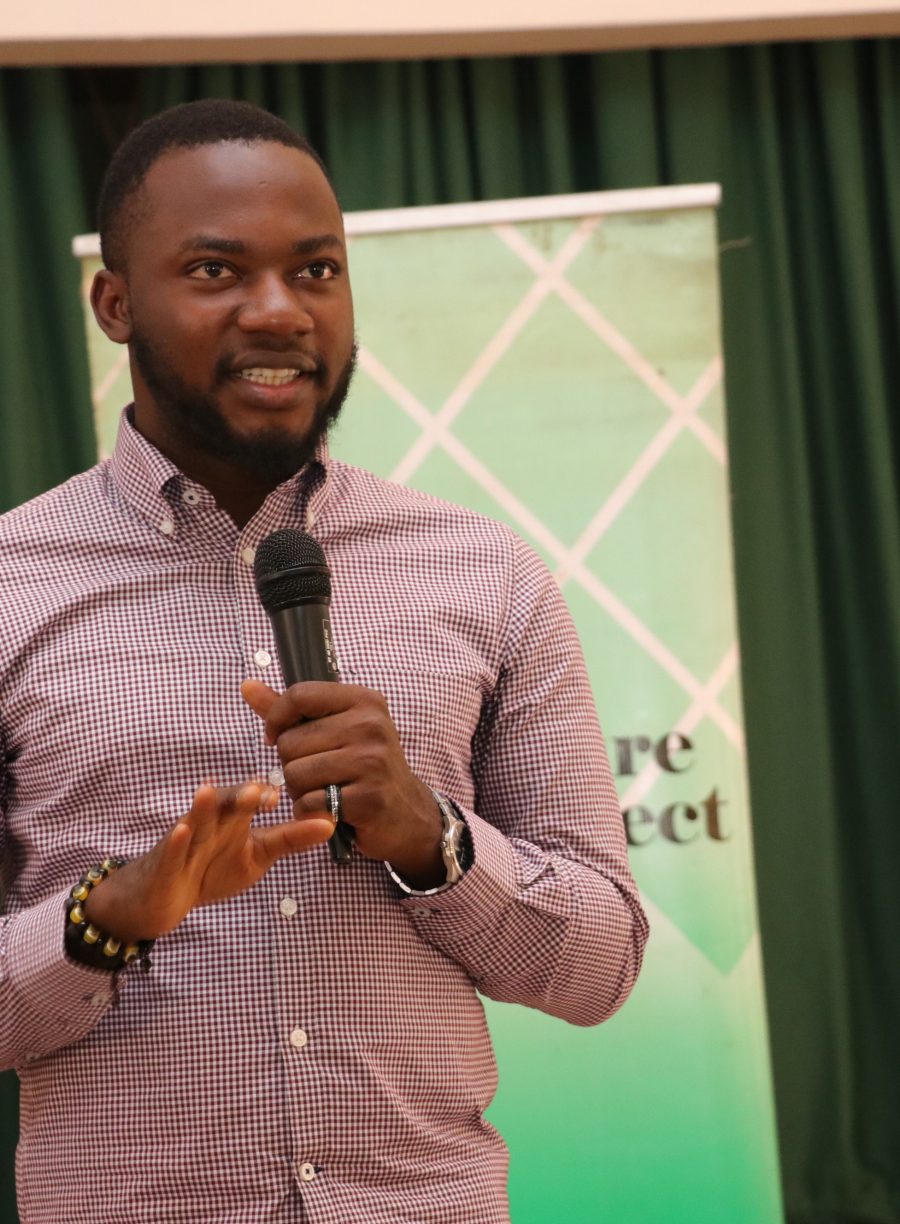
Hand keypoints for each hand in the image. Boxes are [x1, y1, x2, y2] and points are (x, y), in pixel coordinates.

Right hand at [83, 781, 335, 942]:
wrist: (162, 897)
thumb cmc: (211, 868)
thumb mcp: (256, 856)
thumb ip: (290, 839)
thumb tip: (331, 822)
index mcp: (233, 817)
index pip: (252, 800)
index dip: (266, 796)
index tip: (284, 796)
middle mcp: (210, 822)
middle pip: (225, 804)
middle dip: (241, 796)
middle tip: (259, 790)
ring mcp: (185, 840)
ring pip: (195, 820)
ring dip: (203, 806)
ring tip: (210, 791)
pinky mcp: (164, 863)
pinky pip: (170, 849)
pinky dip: (176, 840)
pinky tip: (182, 830)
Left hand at [241, 679, 444, 888]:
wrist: (406, 812)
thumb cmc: (363, 766)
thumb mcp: (335, 729)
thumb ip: (290, 710)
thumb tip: (247, 685)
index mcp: (363, 701)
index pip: (299, 695)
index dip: (276, 719)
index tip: (276, 736)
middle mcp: (371, 726)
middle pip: (291, 742)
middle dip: (291, 763)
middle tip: (316, 773)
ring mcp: (373, 762)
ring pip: (295, 774)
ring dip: (299, 790)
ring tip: (323, 790)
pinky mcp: (369, 798)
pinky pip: (310, 803)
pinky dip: (310, 811)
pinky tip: (329, 809)